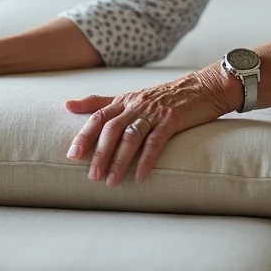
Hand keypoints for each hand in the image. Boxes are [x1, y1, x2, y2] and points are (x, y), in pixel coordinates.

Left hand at [64, 67, 239, 185]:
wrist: (204, 87)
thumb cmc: (165, 97)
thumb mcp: (131, 97)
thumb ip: (100, 103)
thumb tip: (66, 105)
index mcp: (124, 101)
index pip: (98, 117)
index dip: (84, 135)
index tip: (71, 155)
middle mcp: (136, 104)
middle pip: (111, 129)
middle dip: (99, 153)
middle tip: (92, 176)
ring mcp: (154, 111)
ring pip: (131, 136)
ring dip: (120, 161)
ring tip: (112, 182)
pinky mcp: (172, 119)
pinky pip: (155, 141)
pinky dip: (146, 160)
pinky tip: (140, 177)